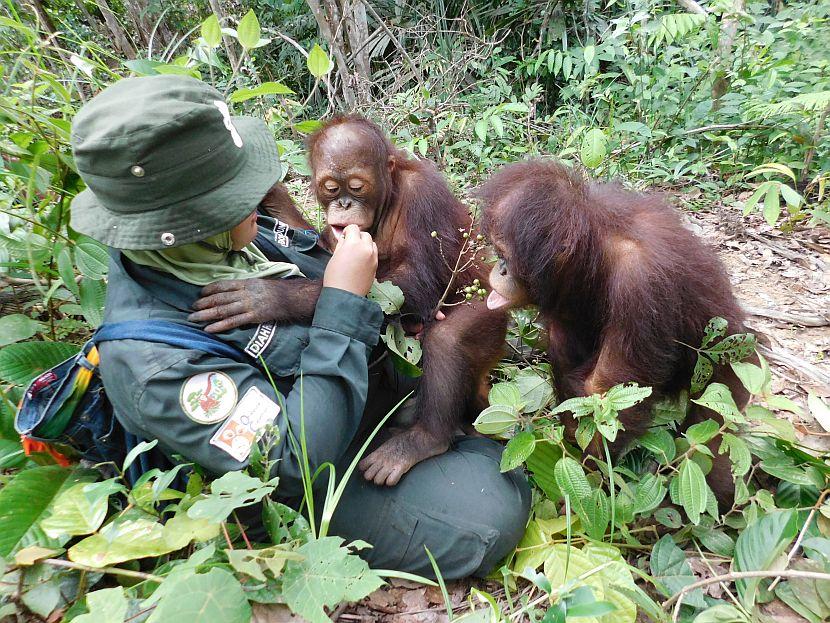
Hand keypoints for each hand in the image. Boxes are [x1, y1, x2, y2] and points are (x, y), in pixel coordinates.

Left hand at [189, 278, 321, 332]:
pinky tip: (209, 329)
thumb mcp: (258, 283)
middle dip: (203, 303)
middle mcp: (244, 293)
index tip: (200, 293)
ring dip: (206, 315)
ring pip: (223, 310)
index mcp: (245, 283)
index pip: (223, 285)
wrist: (290, 299)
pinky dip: (219, 325)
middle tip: (191, 309)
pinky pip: (233, 322)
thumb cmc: (275, 291)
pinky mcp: (253, 317)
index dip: (209, 289)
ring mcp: (248, 305)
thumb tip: (230, 290)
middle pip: (219, 298)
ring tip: (194, 319)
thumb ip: (244, 286)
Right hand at [323, 224, 377, 296]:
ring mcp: (373, 257)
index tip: (344, 237)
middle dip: (358, 237)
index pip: (354, 228)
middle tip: (349, 245)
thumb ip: (341, 244)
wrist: (344, 294)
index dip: (347, 231)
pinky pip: (374, 254)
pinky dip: (369, 253)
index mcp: (354, 244)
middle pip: (365, 234)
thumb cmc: (335, 276)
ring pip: (372, 244)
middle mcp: (366, 248)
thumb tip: (345, 238)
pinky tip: (360, 261)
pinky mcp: (376, 266)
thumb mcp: (334, 256)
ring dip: (365, 244)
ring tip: (356, 253)